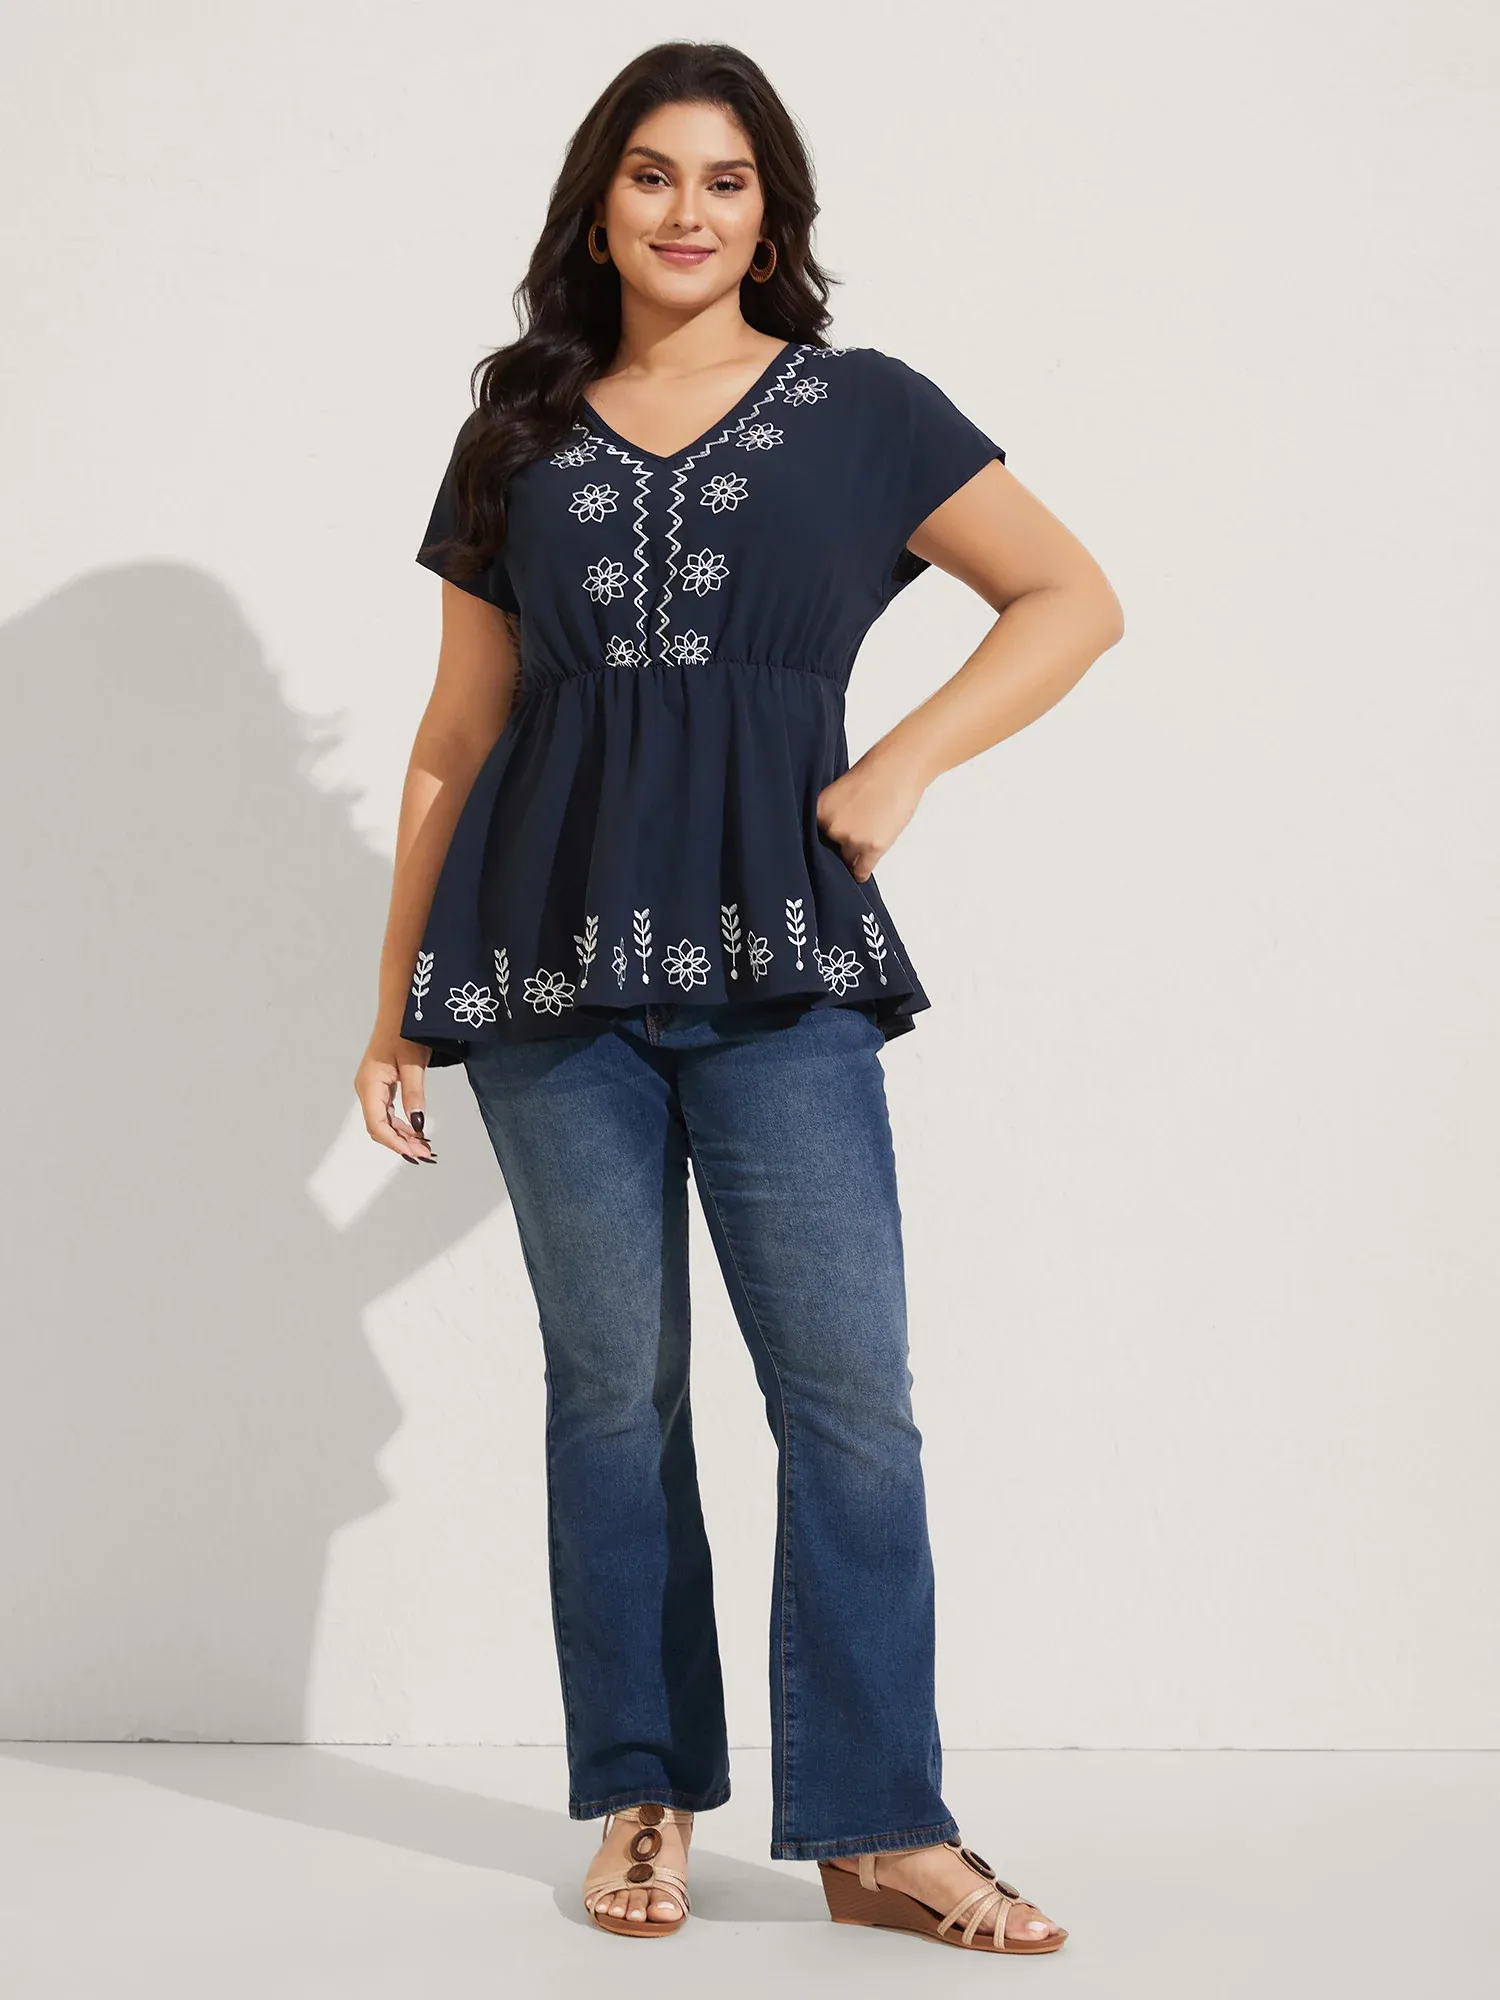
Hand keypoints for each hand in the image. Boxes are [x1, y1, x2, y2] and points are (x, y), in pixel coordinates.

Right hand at [355, 1030, 436, 1163]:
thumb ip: (414, 1094)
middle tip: (426, 1155)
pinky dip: (401, 1124)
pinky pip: (387, 1112)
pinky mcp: (379, 1086)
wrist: (399, 1011)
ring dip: (402, 1136)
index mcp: (370, 1084)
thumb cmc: (405, 1031)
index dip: (395, 1143)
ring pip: (383, 1121)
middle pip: (379, 1127)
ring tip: (424, 1147)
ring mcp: (371, 1088)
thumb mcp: (414, 1063)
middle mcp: (366, 1089)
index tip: (414, 1154)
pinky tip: (416, 1132)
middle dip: (401, 1143)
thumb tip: (418, 1124)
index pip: (377, 1124)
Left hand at [815, 744, 929, 883]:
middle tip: (847, 845)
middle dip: (837, 848)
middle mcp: (831, 827)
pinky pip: (861, 870)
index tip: (825, 847)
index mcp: (818, 811)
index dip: (821, 841)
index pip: (813, 837)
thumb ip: (831, 814)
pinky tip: (860, 874)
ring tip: (857, 853)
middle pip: (828, 851)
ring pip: (846, 862)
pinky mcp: (872, 847)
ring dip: (851, 859)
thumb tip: (830, 834)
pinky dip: (861, 874)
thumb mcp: (838, 792)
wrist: (899, 767)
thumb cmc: (874, 772)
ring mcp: (852, 839)